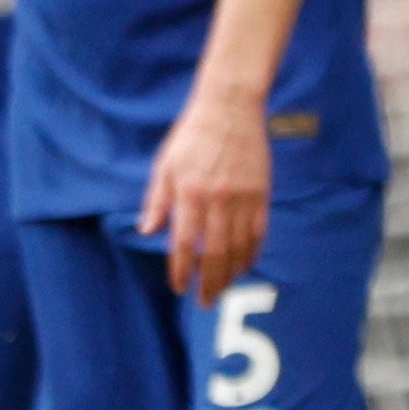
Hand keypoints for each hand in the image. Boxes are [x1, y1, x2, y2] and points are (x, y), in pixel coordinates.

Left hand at [140, 83, 272, 303]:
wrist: (229, 107)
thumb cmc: (191, 136)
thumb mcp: (164, 165)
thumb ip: (156, 201)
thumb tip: (146, 232)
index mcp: (188, 192)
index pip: (183, 243)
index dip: (180, 270)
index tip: (179, 287)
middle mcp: (217, 199)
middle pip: (214, 253)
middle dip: (209, 283)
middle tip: (205, 302)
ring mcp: (243, 197)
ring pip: (239, 248)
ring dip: (231, 274)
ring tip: (223, 288)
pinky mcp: (262, 194)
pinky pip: (259, 232)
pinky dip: (252, 253)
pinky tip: (244, 266)